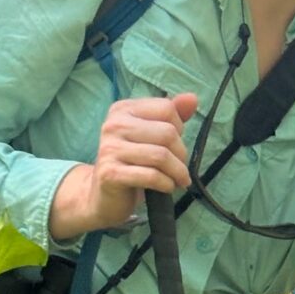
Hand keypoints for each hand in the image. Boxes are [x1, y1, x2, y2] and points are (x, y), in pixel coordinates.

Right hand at [48, 92, 197, 240]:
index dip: (178, 128)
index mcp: (124, 109)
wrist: (102, 194)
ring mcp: (110, 149)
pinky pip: (151, 176)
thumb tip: (192, 98)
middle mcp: (114, 124)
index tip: (174, 144)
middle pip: (167, 132)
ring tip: (178, 179)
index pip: (166, 108)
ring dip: (177, 172)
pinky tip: (167, 187)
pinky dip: (166, 184)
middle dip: (181, 154)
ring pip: (161, 156)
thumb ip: (172, 115)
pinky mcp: (110, 173)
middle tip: (180, 168)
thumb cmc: (133, 162)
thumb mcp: (151, 135)